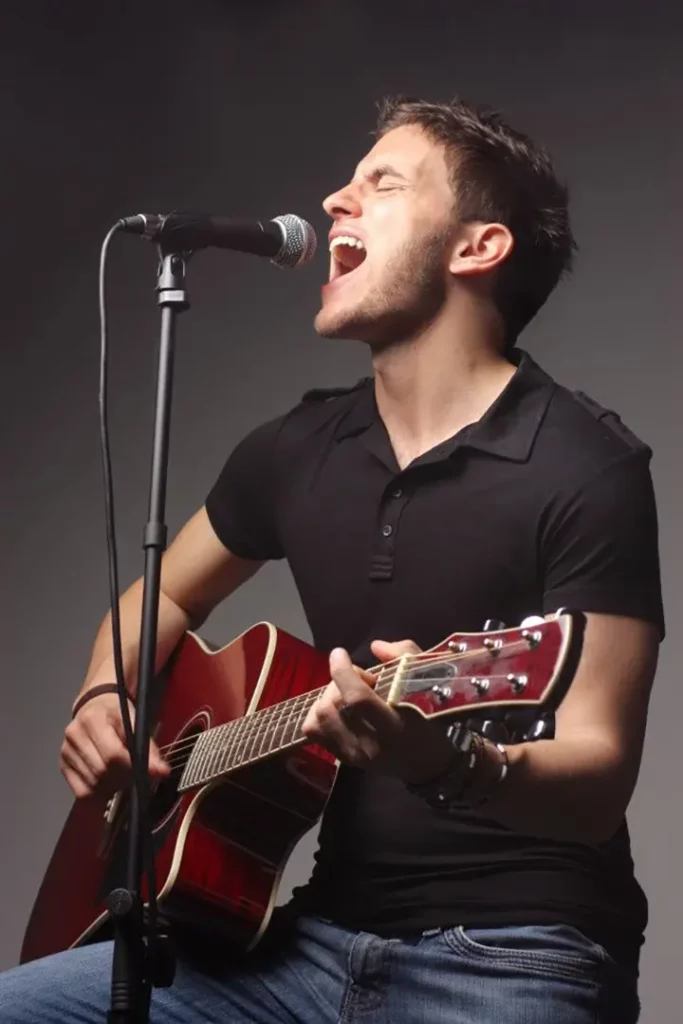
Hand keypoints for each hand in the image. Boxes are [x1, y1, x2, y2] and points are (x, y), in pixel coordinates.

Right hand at [60, 692, 169, 798]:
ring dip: (111, 787)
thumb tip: (161, 771)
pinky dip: (97, 792)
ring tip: (122, 776)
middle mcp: (75, 735)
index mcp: (93, 719)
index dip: (132, 767)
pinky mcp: (63, 765)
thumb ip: (148, 747)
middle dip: (123, 778)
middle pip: (102, 771)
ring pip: (92, 784)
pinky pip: (81, 791)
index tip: (147, 772)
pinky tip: (107, 782)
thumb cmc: (116, 712)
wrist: (94, 705)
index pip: (112, 754)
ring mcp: (66, 751)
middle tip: (135, 775)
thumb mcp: (135, 721)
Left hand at [301, 639, 453, 783]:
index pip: (357, 699)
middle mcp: (370, 745)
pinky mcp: (344, 759)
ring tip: (346, 695)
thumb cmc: (431, 716)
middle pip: (332, 707)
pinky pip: (314, 733)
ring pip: (318, 720)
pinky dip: (319, 714)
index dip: (343, 672)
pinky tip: (338, 708)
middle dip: (338, 683)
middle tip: (358, 679)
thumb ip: (404, 656)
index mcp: (395, 727)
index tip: (340, 654)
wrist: (430, 760)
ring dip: (326, 698)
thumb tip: (375, 647)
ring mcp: (354, 755)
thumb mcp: (427, 680)